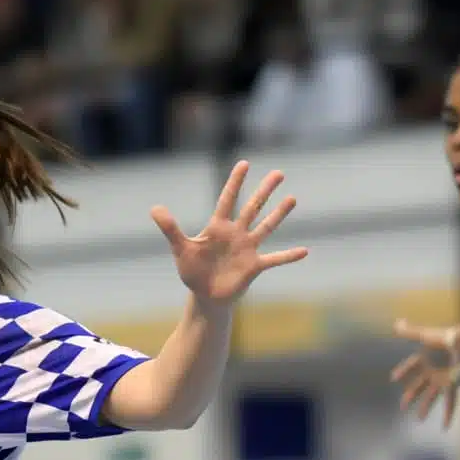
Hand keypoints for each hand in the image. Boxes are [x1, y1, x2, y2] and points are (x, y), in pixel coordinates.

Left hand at [151, 161, 305, 306]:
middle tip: (278, 172)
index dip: (235, 182)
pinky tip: (304, 251)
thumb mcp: (180, 249)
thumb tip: (154, 208)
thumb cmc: (193, 272)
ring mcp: (247, 249)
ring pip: (266, 227)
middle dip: (264, 190)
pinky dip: (288, 256)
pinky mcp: (254, 266)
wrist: (205, 296)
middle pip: (252, 207)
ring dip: (279, 214)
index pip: (227, 199)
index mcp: (218, 227)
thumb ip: (170, 228)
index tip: (244, 163)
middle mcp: (236, 234)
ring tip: (292, 198)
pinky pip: (274, 259)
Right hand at [389, 320, 459, 426]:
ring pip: (431, 396)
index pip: (411, 365)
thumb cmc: (445, 338)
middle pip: (419, 385)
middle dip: (411, 395)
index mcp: (426, 358)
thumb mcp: (424, 335)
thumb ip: (410, 331)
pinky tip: (445, 427)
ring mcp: (442, 379)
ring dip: (425, 407)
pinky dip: (448, 415)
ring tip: (419, 419)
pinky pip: (449, 402)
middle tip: (403, 405)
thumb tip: (397, 322)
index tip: (393, 378)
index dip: (403, 371)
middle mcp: (433, 370)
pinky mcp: (452, 385)